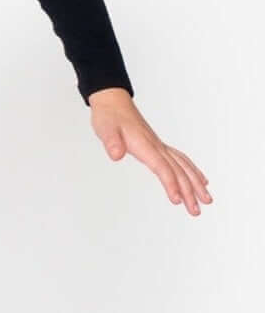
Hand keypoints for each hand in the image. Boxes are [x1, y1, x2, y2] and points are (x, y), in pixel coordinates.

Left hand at [87, 88, 212, 214]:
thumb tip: (116, 154)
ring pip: (183, 166)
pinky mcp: (158, 146)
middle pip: (178, 171)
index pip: (162, 167)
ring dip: (195, 183)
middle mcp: (156, 146)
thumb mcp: (106, 130)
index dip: (171, 184)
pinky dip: (192, 170)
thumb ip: (112, 142)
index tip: (177, 200)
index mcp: (145, 145)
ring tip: (206, 200)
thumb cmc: (109, 117)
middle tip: (197, 210)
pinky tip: (199, 180)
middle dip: (189, 191)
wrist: (113, 102)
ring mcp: (159, 146)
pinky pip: (180, 160)